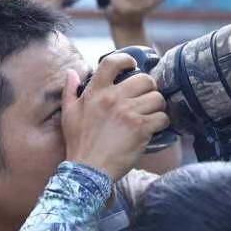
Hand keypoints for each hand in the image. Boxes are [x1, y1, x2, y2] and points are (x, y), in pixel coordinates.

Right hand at [61, 52, 170, 181]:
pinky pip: (162, 117)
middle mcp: (113, 98)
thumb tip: (71, 72)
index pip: (112, 62)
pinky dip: (162, 123)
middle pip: (144, 79)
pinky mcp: (141, 128)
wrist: (87, 170)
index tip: (132, 65)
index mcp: (96, 92)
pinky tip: (154, 128)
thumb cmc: (78, 143)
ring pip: (157, 98)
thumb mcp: (68, 114)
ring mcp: (128, 113)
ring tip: (151, 114)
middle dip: (149, 88)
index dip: (127, 59)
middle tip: (145, 98)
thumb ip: (69, 91)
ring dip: (157, 106)